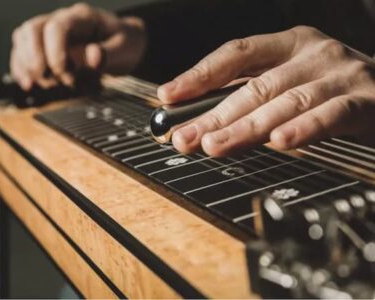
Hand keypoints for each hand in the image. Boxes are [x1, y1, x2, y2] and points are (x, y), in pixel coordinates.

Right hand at [10, 3, 145, 89]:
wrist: (125, 44)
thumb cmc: (125, 44)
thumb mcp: (125, 50)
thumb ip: (109, 54)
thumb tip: (92, 56)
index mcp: (83, 18)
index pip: (58, 26)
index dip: (55, 50)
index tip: (63, 71)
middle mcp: (63, 20)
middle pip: (33, 29)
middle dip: (35, 57)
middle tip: (48, 80)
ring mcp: (51, 31)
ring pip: (24, 38)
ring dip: (26, 63)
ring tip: (44, 84)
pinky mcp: (46, 46)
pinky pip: (24, 51)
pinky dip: (21, 67)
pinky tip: (28, 84)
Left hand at [157, 26, 374, 155]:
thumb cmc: (329, 92)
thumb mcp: (288, 86)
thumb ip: (251, 100)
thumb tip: (202, 123)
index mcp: (288, 45)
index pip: (235, 55)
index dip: (199, 75)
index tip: (168, 97)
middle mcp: (312, 54)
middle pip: (254, 86)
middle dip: (214, 116)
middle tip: (185, 138)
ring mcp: (339, 74)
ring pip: (284, 101)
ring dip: (246, 127)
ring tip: (215, 146)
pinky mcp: (364, 99)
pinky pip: (329, 114)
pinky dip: (303, 128)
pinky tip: (279, 141)